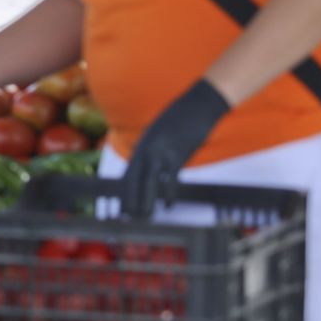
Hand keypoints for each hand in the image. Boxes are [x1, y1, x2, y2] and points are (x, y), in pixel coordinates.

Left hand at [117, 80, 230, 217]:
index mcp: (143, 144)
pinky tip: (167, 204)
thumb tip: (150, 163)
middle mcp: (147, 148)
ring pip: (148, 180)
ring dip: (145, 199)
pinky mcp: (178, 152)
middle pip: (134, 178)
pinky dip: (168, 192)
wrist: (199, 103)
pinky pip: (170, 176)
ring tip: (143, 215)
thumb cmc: (181, 118)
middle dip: (130, 199)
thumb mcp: (160, 132)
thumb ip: (153, 148)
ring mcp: (161, 150)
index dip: (125, 190)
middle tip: (127, 217)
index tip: (121, 205)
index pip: (129, 171)